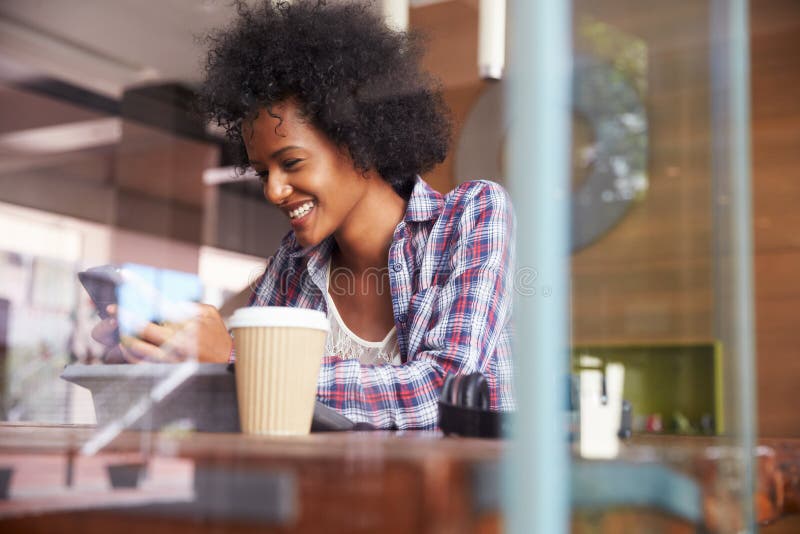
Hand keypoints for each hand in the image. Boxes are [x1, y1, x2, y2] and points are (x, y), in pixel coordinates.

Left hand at [91, 304, 231, 363]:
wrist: (227, 361)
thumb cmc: (216, 334)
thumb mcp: (209, 313)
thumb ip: (189, 305)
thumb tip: (168, 301)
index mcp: (187, 323)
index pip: (160, 303)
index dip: (142, 290)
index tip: (127, 278)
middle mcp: (177, 341)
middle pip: (143, 327)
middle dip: (125, 316)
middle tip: (113, 309)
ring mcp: (170, 357)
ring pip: (138, 348)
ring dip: (125, 337)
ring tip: (120, 329)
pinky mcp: (166, 368)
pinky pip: (141, 363)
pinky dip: (130, 355)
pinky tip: (126, 346)